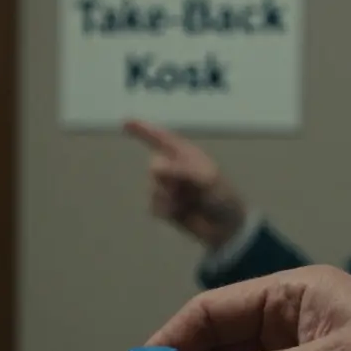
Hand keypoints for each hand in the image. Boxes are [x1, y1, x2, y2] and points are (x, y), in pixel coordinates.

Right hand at [124, 120, 246, 250]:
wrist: (226, 228)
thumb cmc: (222, 197)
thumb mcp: (206, 179)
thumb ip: (179, 170)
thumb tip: (152, 166)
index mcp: (186, 155)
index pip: (162, 138)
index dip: (143, 129)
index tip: (124, 122)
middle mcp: (174, 168)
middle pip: (153, 167)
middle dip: (167, 180)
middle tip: (185, 189)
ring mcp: (169, 188)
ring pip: (152, 189)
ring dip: (168, 198)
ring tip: (187, 204)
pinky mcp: (165, 207)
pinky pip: (153, 206)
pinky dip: (166, 210)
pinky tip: (180, 213)